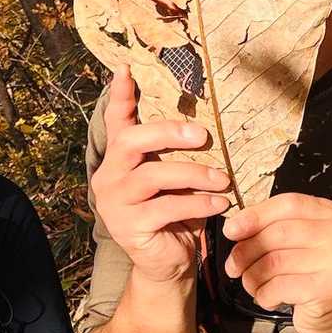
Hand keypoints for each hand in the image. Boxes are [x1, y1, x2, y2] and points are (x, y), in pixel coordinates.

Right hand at [93, 66, 231, 284]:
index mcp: (119, 160)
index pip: (115, 122)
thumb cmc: (176, 214)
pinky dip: (198, 204)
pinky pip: (167, 207)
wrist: (168, 263)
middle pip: (132, 141)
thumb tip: (203, 121)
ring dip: (195, 174)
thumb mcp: (176, 180)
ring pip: (154, 175)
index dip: (120, 95)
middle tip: (204, 135)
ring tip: (223, 180)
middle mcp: (108, 177)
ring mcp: (114, 203)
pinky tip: (219, 204)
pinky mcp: (128, 227)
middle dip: (169, 133)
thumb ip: (175, 153)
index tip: (127, 68)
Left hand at [222, 193, 331, 332]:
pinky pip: (279, 287)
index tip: (231, 230)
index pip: (288, 204)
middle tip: (233, 266)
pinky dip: (264, 295)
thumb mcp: (297, 243)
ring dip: (252, 277)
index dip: (255, 215)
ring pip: (274, 262)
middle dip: (246, 251)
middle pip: (278, 233)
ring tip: (252, 285)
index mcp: (331, 214)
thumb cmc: (311, 276)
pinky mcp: (328, 289)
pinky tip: (269, 298)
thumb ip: (272, 229)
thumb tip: (234, 228)